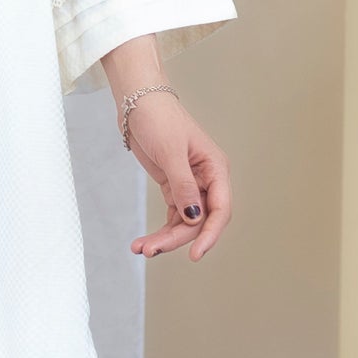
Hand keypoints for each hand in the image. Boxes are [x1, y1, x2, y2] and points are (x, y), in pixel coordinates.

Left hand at [124, 92, 230, 261]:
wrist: (137, 102)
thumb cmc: (159, 118)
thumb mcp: (171, 152)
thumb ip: (183, 186)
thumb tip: (194, 217)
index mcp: (215, 168)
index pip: (220, 209)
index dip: (209, 234)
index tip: (195, 254)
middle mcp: (207, 180)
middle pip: (200, 221)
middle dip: (177, 238)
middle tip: (150, 250)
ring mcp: (190, 184)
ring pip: (184, 222)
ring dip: (165, 238)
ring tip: (140, 249)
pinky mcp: (173, 186)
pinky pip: (172, 216)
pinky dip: (160, 229)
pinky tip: (144, 242)